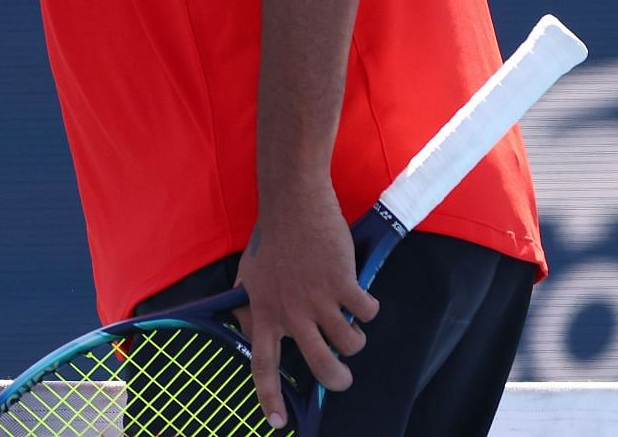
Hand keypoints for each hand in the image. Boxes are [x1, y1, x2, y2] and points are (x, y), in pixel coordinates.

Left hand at [233, 191, 378, 428]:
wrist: (292, 203)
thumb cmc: (271, 239)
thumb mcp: (249, 278)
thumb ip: (251, 308)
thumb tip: (250, 332)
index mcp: (263, 312)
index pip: (263, 365)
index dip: (269, 397)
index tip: (278, 423)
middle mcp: (289, 312)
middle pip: (321, 366)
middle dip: (338, 378)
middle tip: (342, 374)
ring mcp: (317, 299)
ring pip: (351, 343)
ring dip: (355, 335)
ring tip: (348, 316)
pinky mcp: (342, 283)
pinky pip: (368, 313)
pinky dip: (369, 306)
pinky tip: (357, 290)